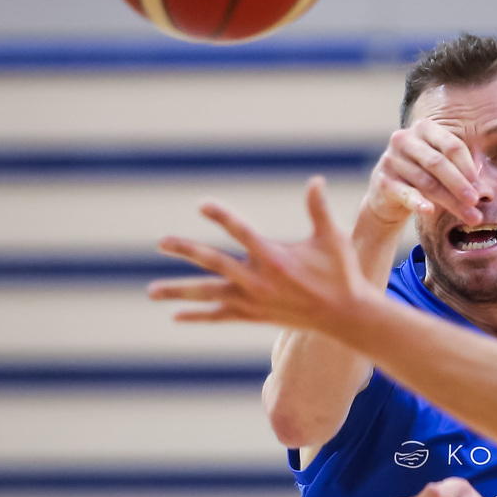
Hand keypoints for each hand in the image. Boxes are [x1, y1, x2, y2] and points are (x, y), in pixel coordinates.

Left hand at [148, 176, 376, 333]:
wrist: (345, 315)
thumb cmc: (340, 273)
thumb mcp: (333, 239)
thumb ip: (319, 209)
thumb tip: (316, 180)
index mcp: (274, 258)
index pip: (241, 231)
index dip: (221, 216)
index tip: (202, 205)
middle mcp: (258, 280)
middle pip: (213, 262)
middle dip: (186, 250)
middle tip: (162, 243)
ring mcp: (253, 300)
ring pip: (209, 294)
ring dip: (179, 291)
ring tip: (152, 290)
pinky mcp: (254, 316)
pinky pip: (220, 316)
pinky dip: (198, 315)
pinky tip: (176, 316)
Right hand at [362, 119, 483, 227]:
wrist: (388, 194)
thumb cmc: (423, 176)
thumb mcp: (441, 168)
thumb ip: (461, 172)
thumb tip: (486, 191)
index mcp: (425, 128)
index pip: (452, 146)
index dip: (469, 167)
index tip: (481, 187)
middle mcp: (405, 139)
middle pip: (439, 163)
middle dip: (460, 184)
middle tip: (476, 201)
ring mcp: (391, 159)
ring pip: (426, 182)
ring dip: (450, 201)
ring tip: (469, 216)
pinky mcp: (383, 181)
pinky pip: (405, 193)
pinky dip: (418, 202)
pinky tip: (429, 211)